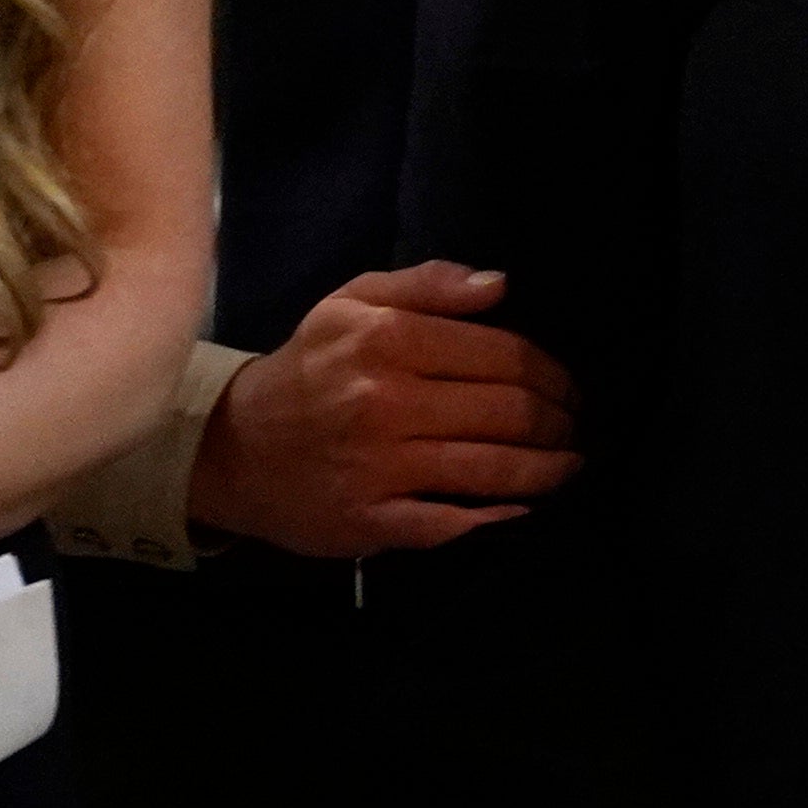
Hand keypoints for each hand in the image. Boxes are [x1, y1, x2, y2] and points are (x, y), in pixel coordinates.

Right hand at [186, 264, 579, 558]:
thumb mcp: (352, 302)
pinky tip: (523, 507)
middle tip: (574, 425)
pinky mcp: (370, 520)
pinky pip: (452, 523)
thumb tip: (500, 285)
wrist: (232, 448)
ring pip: (493, 468)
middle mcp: (386, 403)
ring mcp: (379, 467)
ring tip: (569, 464)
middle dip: (560, 422)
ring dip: (549, 469)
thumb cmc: (308, 368)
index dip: (553, 372)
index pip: (504, 355)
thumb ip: (428, 285)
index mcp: (387, 341)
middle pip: (510, 413)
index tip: (569, 386)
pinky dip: (498, 516)